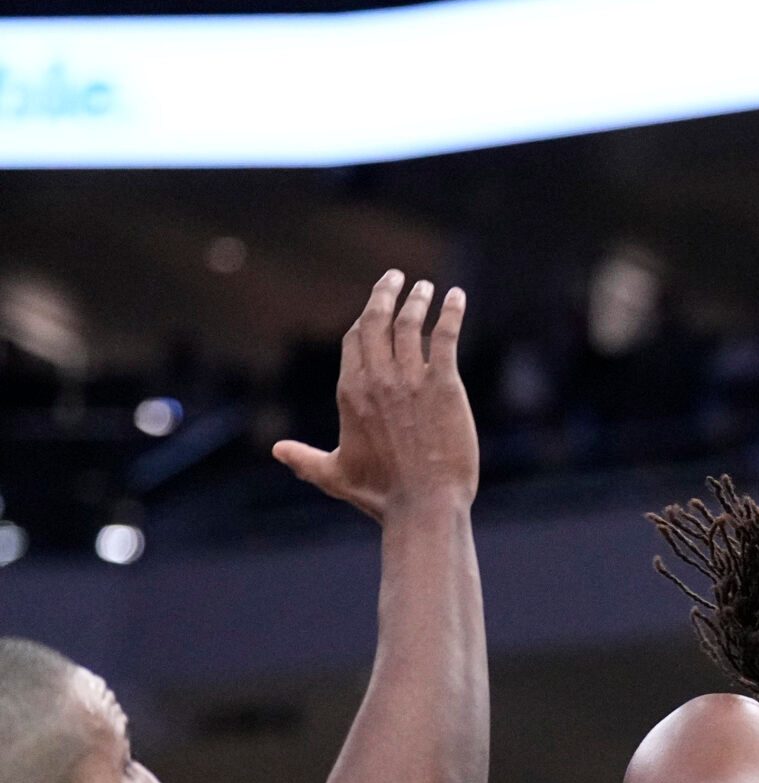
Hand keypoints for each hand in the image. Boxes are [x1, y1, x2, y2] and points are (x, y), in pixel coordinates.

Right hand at [273, 270, 478, 520]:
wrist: (423, 505)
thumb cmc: (381, 494)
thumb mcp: (334, 475)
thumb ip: (305, 459)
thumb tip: (276, 451)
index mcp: (350, 392)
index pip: (355, 341)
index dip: (365, 320)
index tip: (376, 307)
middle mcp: (376, 378)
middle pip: (377, 321)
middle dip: (385, 294)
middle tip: (397, 278)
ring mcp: (410, 379)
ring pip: (410, 324)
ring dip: (417, 300)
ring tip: (426, 288)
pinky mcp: (444, 385)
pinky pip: (445, 337)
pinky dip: (451, 313)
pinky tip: (457, 297)